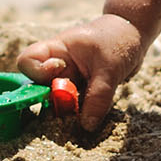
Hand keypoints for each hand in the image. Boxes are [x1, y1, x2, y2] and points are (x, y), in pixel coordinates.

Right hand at [16, 14, 144, 130]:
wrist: (134, 35)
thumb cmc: (118, 40)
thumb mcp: (110, 68)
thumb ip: (98, 97)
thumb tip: (87, 126)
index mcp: (56, 49)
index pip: (27, 61)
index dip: (37, 73)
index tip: (60, 76)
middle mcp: (57, 66)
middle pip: (40, 88)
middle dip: (56, 101)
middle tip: (76, 106)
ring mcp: (67, 79)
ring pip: (58, 102)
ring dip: (71, 111)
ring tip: (91, 111)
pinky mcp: (80, 90)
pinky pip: (74, 107)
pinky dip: (83, 113)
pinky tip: (96, 114)